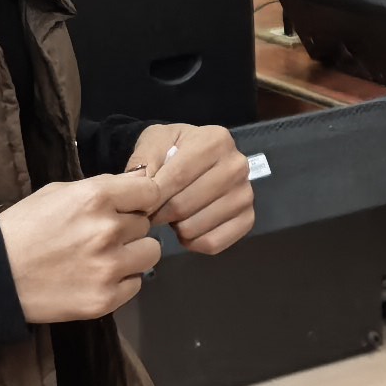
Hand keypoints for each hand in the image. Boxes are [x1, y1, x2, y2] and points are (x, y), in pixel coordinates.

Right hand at [0, 171, 168, 322]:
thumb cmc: (23, 228)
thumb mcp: (57, 193)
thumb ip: (99, 188)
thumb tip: (133, 187)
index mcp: (96, 198)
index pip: (150, 191)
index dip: (141, 199)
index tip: (131, 207)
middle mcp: (108, 231)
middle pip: (146, 224)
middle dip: (128, 228)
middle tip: (101, 236)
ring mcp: (109, 267)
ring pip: (149, 253)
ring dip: (132, 254)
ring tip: (104, 257)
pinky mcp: (106, 299)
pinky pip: (136, 283)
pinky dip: (121, 281)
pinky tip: (96, 278)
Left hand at [127, 123, 255, 256]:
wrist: (193, 159)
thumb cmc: (172, 150)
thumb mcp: (154, 142)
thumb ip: (144, 162)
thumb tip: (140, 188)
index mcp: (216, 141)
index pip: (178, 176)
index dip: (152, 196)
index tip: (138, 205)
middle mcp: (237, 165)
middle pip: (185, 204)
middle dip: (160, 213)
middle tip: (152, 213)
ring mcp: (245, 194)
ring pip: (196, 227)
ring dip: (176, 227)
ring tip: (172, 216)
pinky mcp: (248, 219)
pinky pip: (213, 244)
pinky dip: (194, 242)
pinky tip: (187, 229)